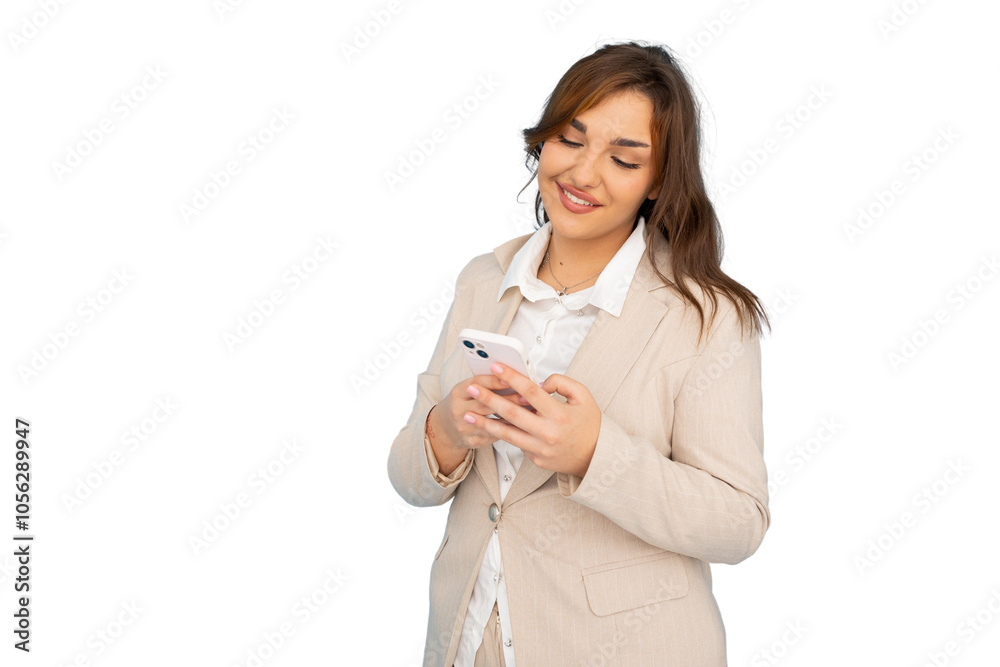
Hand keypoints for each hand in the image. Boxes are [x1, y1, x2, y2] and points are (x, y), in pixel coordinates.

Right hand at [431, 374, 528, 453]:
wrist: (445, 427)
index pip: (477, 383)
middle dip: (509, 400)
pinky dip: (506, 431)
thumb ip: (486, 384)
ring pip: (490, 423)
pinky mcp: (470, 441)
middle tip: (527, 397)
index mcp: (458, 393)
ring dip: (510, 418)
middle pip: (486, 404)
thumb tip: (512, 376)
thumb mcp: (467, 390)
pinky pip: (491, 436)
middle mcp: (458, 410)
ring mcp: (463, 427)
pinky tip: (519, 427)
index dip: (495, 381)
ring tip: (527, 413)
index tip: (511, 379)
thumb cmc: (463, 404)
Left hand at [463, 362, 600, 477]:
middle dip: (489, 398)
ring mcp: (540, 448)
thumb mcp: (584, 397)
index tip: (497, 367)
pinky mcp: (535, 459)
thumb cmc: (590, 425)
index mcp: (559, 414)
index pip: (530, 391)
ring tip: (468, 414)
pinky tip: (487, 425)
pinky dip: (502, 434)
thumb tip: (539, 383)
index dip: (511, 377)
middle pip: (511, 412)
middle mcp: (547, 433)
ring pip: (506, 433)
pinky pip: (516, 443)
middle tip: (472, 388)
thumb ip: (562, 383)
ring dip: (485, 422)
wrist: (597, 458)